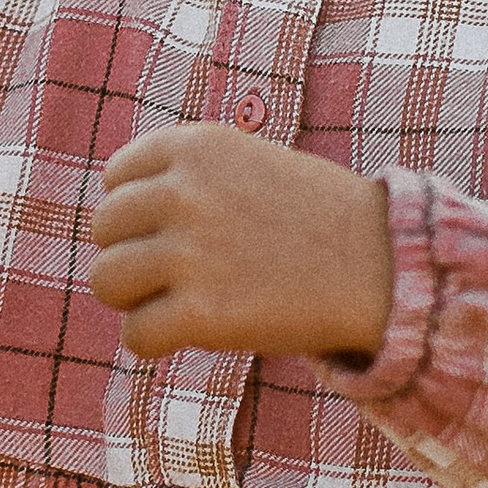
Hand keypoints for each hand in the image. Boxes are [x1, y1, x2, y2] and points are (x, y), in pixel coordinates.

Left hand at [87, 122, 393, 362]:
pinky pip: (134, 336)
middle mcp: (184, 191)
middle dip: (134, 254)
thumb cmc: (318, 219)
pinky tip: (191, 333)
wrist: (385, 267)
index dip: (140, 212)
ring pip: (106, 281)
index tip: (178, 231)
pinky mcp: (201, 313)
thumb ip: (185, 177)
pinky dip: (154, 342)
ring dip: (136, 298)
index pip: (116, 178)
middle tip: (182, 273)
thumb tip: (113, 217)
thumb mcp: (248, 162)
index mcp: (196, 146)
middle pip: (103, 229)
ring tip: (181, 301)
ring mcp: (189, 253)